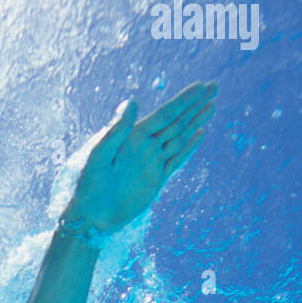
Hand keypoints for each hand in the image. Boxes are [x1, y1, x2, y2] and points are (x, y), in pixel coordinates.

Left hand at [64, 81, 216, 234]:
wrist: (91, 216)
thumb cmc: (88, 184)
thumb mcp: (99, 155)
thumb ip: (117, 130)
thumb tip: (132, 101)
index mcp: (133, 136)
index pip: (164, 114)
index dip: (183, 100)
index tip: (201, 86)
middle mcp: (145, 146)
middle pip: (176, 122)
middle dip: (194, 105)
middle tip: (213, 87)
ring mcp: (152, 162)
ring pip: (180, 138)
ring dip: (196, 121)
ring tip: (211, 105)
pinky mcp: (156, 180)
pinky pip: (176, 160)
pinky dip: (189, 147)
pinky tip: (200, 133)